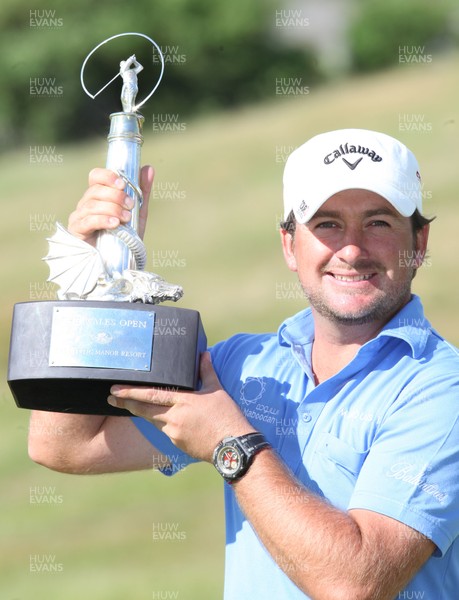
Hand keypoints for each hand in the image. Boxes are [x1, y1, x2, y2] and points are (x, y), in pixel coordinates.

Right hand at [68, 165, 153, 245]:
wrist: (118, 264)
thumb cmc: (125, 237)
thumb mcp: (137, 213)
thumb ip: (142, 192)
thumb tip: (149, 168)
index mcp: (99, 196)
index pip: (96, 176)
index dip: (107, 176)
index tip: (123, 184)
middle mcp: (86, 204)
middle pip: (95, 190)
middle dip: (115, 196)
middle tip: (130, 205)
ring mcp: (79, 217)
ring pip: (91, 205)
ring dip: (112, 209)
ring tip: (126, 218)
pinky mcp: (77, 232)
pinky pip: (87, 221)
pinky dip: (102, 220)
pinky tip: (115, 224)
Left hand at [107, 352, 255, 461]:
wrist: (233, 446)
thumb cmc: (227, 416)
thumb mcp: (218, 390)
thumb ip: (207, 371)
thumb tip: (204, 354)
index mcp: (184, 400)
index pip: (151, 394)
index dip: (132, 392)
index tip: (116, 389)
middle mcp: (175, 416)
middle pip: (144, 409)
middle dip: (126, 403)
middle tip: (111, 399)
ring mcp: (174, 432)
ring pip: (153, 420)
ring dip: (143, 413)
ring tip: (131, 407)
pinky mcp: (177, 444)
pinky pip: (165, 431)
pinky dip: (162, 424)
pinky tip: (165, 420)